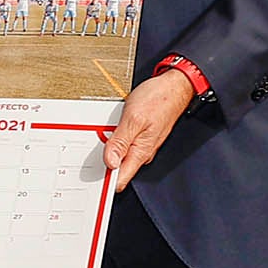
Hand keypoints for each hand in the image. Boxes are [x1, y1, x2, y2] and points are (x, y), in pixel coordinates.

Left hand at [103, 71, 194, 190]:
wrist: (175, 86)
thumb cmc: (158, 99)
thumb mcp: (133, 119)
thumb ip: (120, 142)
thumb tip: (109, 162)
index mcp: (141, 152)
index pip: (121, 178)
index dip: (105, 180)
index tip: (92, 175)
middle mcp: (142, 152)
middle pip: (118, 168)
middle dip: (104, 161)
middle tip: (96, 146)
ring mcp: (142, 144)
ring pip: (119, 155)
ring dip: (109, 146)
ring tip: (104, 132)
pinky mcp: (140, 136)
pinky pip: (124, 143)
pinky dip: (115, 138)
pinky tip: (112, 128)